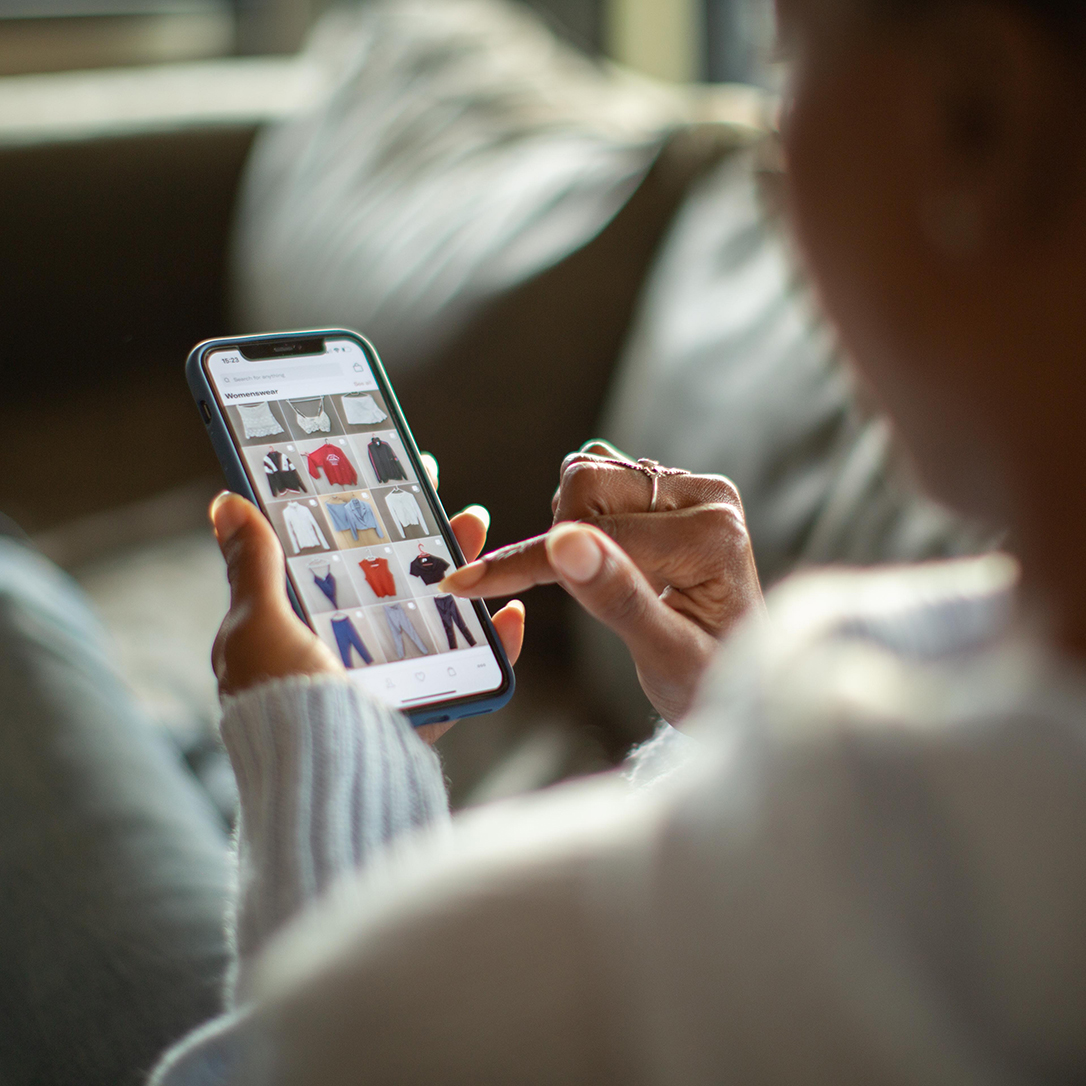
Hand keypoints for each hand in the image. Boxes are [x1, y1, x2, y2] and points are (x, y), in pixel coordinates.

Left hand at [210, 455, 524, 744]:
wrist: (324, 789)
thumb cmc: (280, 705)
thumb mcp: (257, 627)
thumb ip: (254, 568)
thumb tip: (227, 501)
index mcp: (296, 630)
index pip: (332, 557)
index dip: (360, 516)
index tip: (389, 478)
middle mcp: (340, 654)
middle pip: (391, 582)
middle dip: (422, 538)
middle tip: (447, 501)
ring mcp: (385, 682)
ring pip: (432, 617)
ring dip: (461, 573)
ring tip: (479, 531)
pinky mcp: (421, 712)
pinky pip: (466, 673)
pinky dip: (493, 645)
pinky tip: (511, 614)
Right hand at [440, 441, 762, 723]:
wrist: (730, 676)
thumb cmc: (706, 680)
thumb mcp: (665, 656)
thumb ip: (618, 599)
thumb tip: (564, 544)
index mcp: (714, 535)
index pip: (597, 535)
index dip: (528, 563)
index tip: (466, 583)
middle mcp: (707, 496)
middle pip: (587, 483)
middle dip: (561, 540)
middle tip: (584, 593)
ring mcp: (689, 487)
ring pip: (586, 474)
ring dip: (570, 528)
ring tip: (603, 582)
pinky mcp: (670, 489)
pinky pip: (596, 480)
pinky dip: (578, 520)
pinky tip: (603, 561)